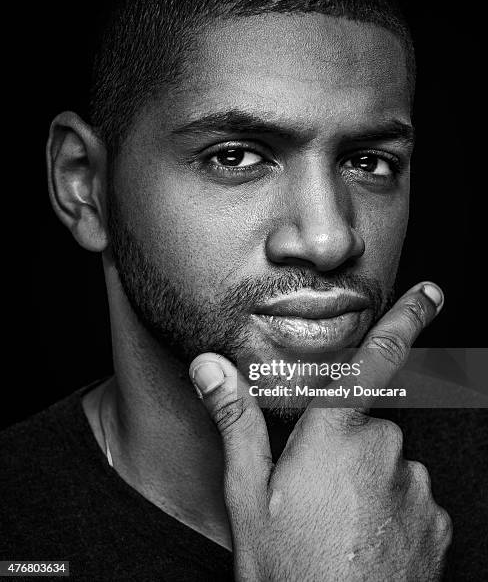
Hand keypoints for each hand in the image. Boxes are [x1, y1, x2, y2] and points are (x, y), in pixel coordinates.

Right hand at [189, 282, 451, 580]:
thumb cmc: (290, 569)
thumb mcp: (249, 495)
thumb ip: (236, 421)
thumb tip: (211, 366)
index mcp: (336, 435)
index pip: (375, 361)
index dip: (406, 320)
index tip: (431, 293)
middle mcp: (386, 452)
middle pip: (366, 427)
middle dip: (343, 445)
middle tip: (313, 492)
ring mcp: (416, 489)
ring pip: (388, 463)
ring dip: (366, 480)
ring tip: (335, 523)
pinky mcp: (437, 522)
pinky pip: (410, 497)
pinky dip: (389, 509)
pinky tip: (364, 540)